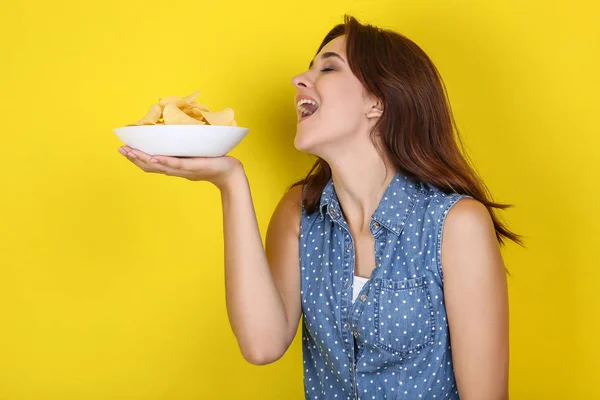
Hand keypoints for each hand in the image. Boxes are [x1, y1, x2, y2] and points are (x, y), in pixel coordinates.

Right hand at [118, 146, 243, 188]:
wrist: (229, 173)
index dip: (136, 157)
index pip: (150, 163)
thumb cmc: (213, 162)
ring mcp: (184, 169)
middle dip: (134, 158)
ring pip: (159, 165)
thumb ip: (183, 147)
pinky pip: (176, 164)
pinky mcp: (193, 167)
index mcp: (174, 166)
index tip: (123, 148)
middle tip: (120, 149)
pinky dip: (164, 161)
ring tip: (130, 152)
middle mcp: (176, 169)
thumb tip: (174, 131)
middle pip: (150, 166)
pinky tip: (153, 157)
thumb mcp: (194, 154)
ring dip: (143, 159)